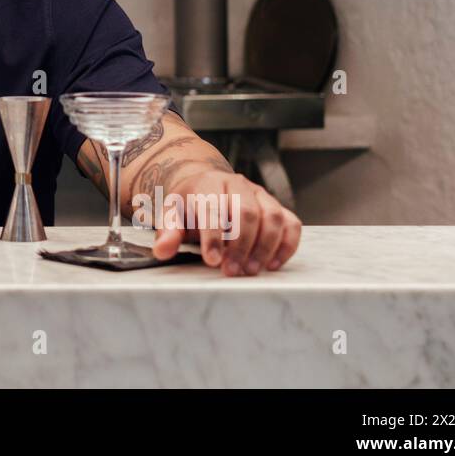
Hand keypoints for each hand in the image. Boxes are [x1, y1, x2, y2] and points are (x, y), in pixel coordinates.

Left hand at [148, 170, 301, 275]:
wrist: (205, 188)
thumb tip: (163, 250)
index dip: (214, 235)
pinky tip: (273, 265)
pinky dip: (287, 245)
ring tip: (251, 271)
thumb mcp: (172, 215)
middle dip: (240, 245)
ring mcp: (261, 195)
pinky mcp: (277, 207)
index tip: (212, 261)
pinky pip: (291, 224)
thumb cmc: (189, 207)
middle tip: (231, 272)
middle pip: (247, 212)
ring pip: (272, 217)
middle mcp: (238, 184)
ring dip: (265, 247)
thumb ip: (167, 232)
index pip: (214, 207)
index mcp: (209, 183)